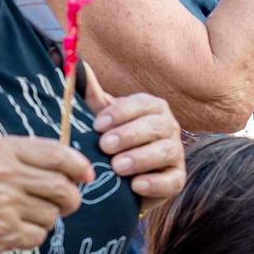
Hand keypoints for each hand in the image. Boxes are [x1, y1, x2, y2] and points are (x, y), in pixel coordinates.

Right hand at [0, 135, 91, 253]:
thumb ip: (26, 156)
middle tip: (65, 203)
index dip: (79, 166)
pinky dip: (31, 235)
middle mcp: (5, 175)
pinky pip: (37, 236)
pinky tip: (13, 229)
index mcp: (3, 151)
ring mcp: (4, 206)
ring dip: (45, 218)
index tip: (86, 176)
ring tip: (22, 215)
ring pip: (52, 215)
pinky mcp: (2, 233)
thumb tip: (75, 168)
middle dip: (71, 199)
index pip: (58, 154)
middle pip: (64, 189)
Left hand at [84, 64, 185, 210]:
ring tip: (117, 167)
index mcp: (152, 108)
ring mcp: (175, 153)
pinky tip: (135, 185)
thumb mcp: (103, 119)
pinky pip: (172, 180)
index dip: (121, 113)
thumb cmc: (114, 143)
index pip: (142, 104)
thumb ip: (92, 97)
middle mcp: (168, 127)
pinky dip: (155, 183)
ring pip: (165, 151)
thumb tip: (77, 67)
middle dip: (130, 135)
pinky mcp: (176, 179)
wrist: (125, 178)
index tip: (97, 125)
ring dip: (141, 158)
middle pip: (156, 126)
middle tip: (105, 146)